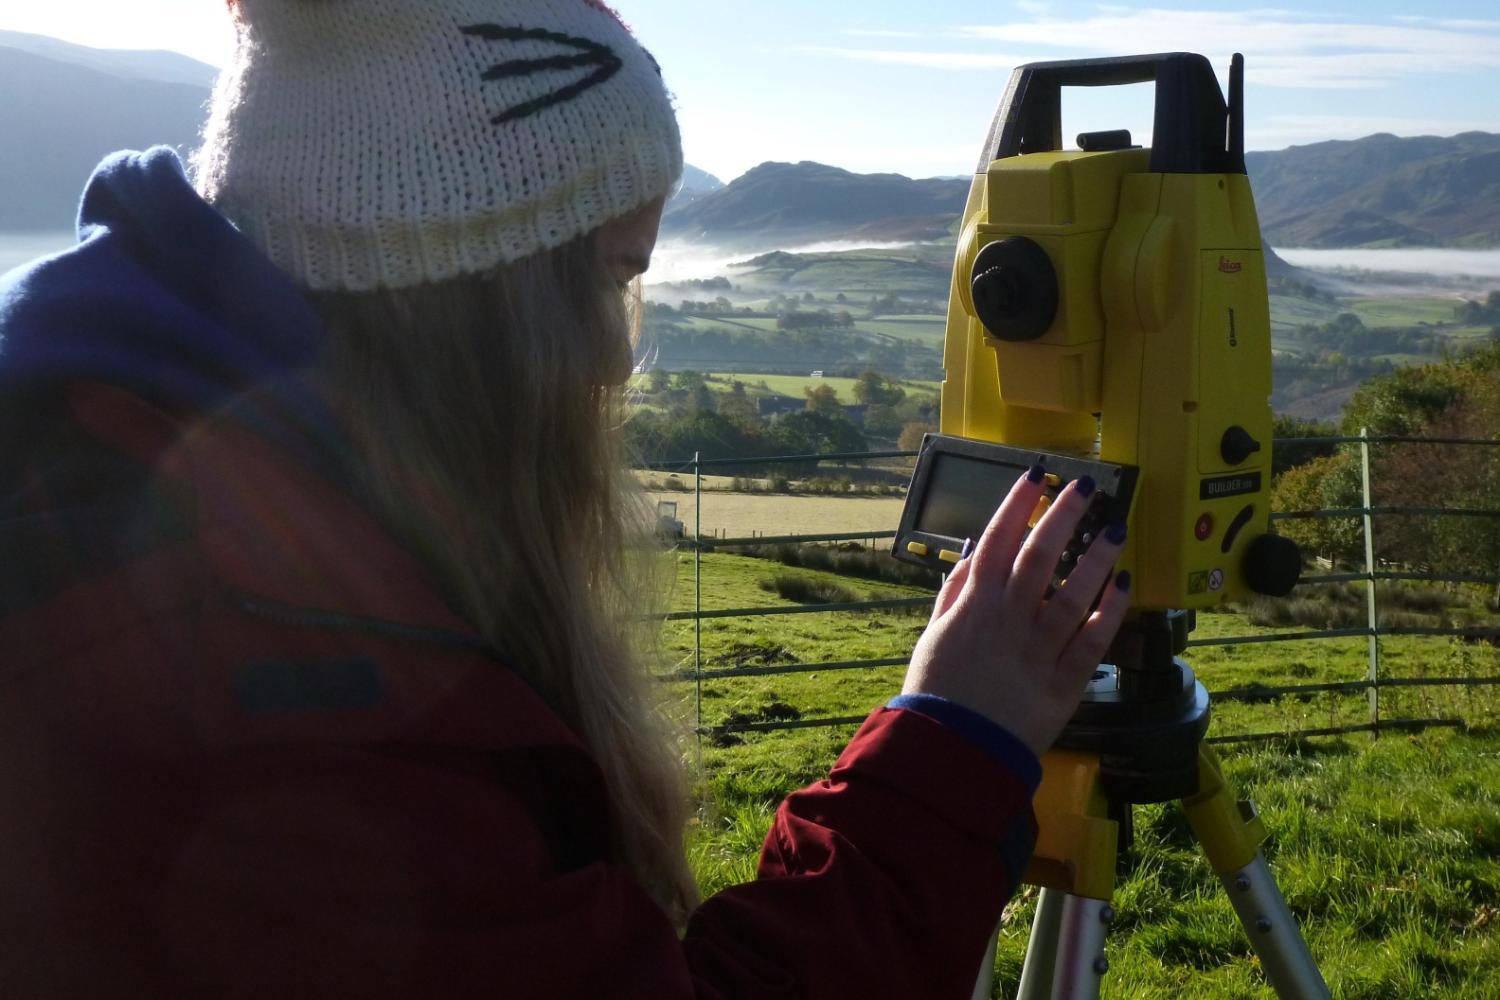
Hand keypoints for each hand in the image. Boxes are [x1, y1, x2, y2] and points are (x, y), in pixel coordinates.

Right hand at [901, 467, 1131, 755]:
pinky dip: (1111, 612)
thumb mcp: (933, 636)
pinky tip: (1124, 586)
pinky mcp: (1064, 683)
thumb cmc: (938, 694)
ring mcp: (1039, 650)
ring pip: (1075, 594)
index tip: (1037, 474)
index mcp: (973, 606)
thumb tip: (971, 554)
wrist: (953, 753)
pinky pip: (1094, 641)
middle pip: (1041, 556)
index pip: (997, 540)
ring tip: (1116, 530)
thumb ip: (953, 594)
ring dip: (1098, 558)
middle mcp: (1009, 620)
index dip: (1018, 504)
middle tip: (1088, 488)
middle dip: (1065, 516)